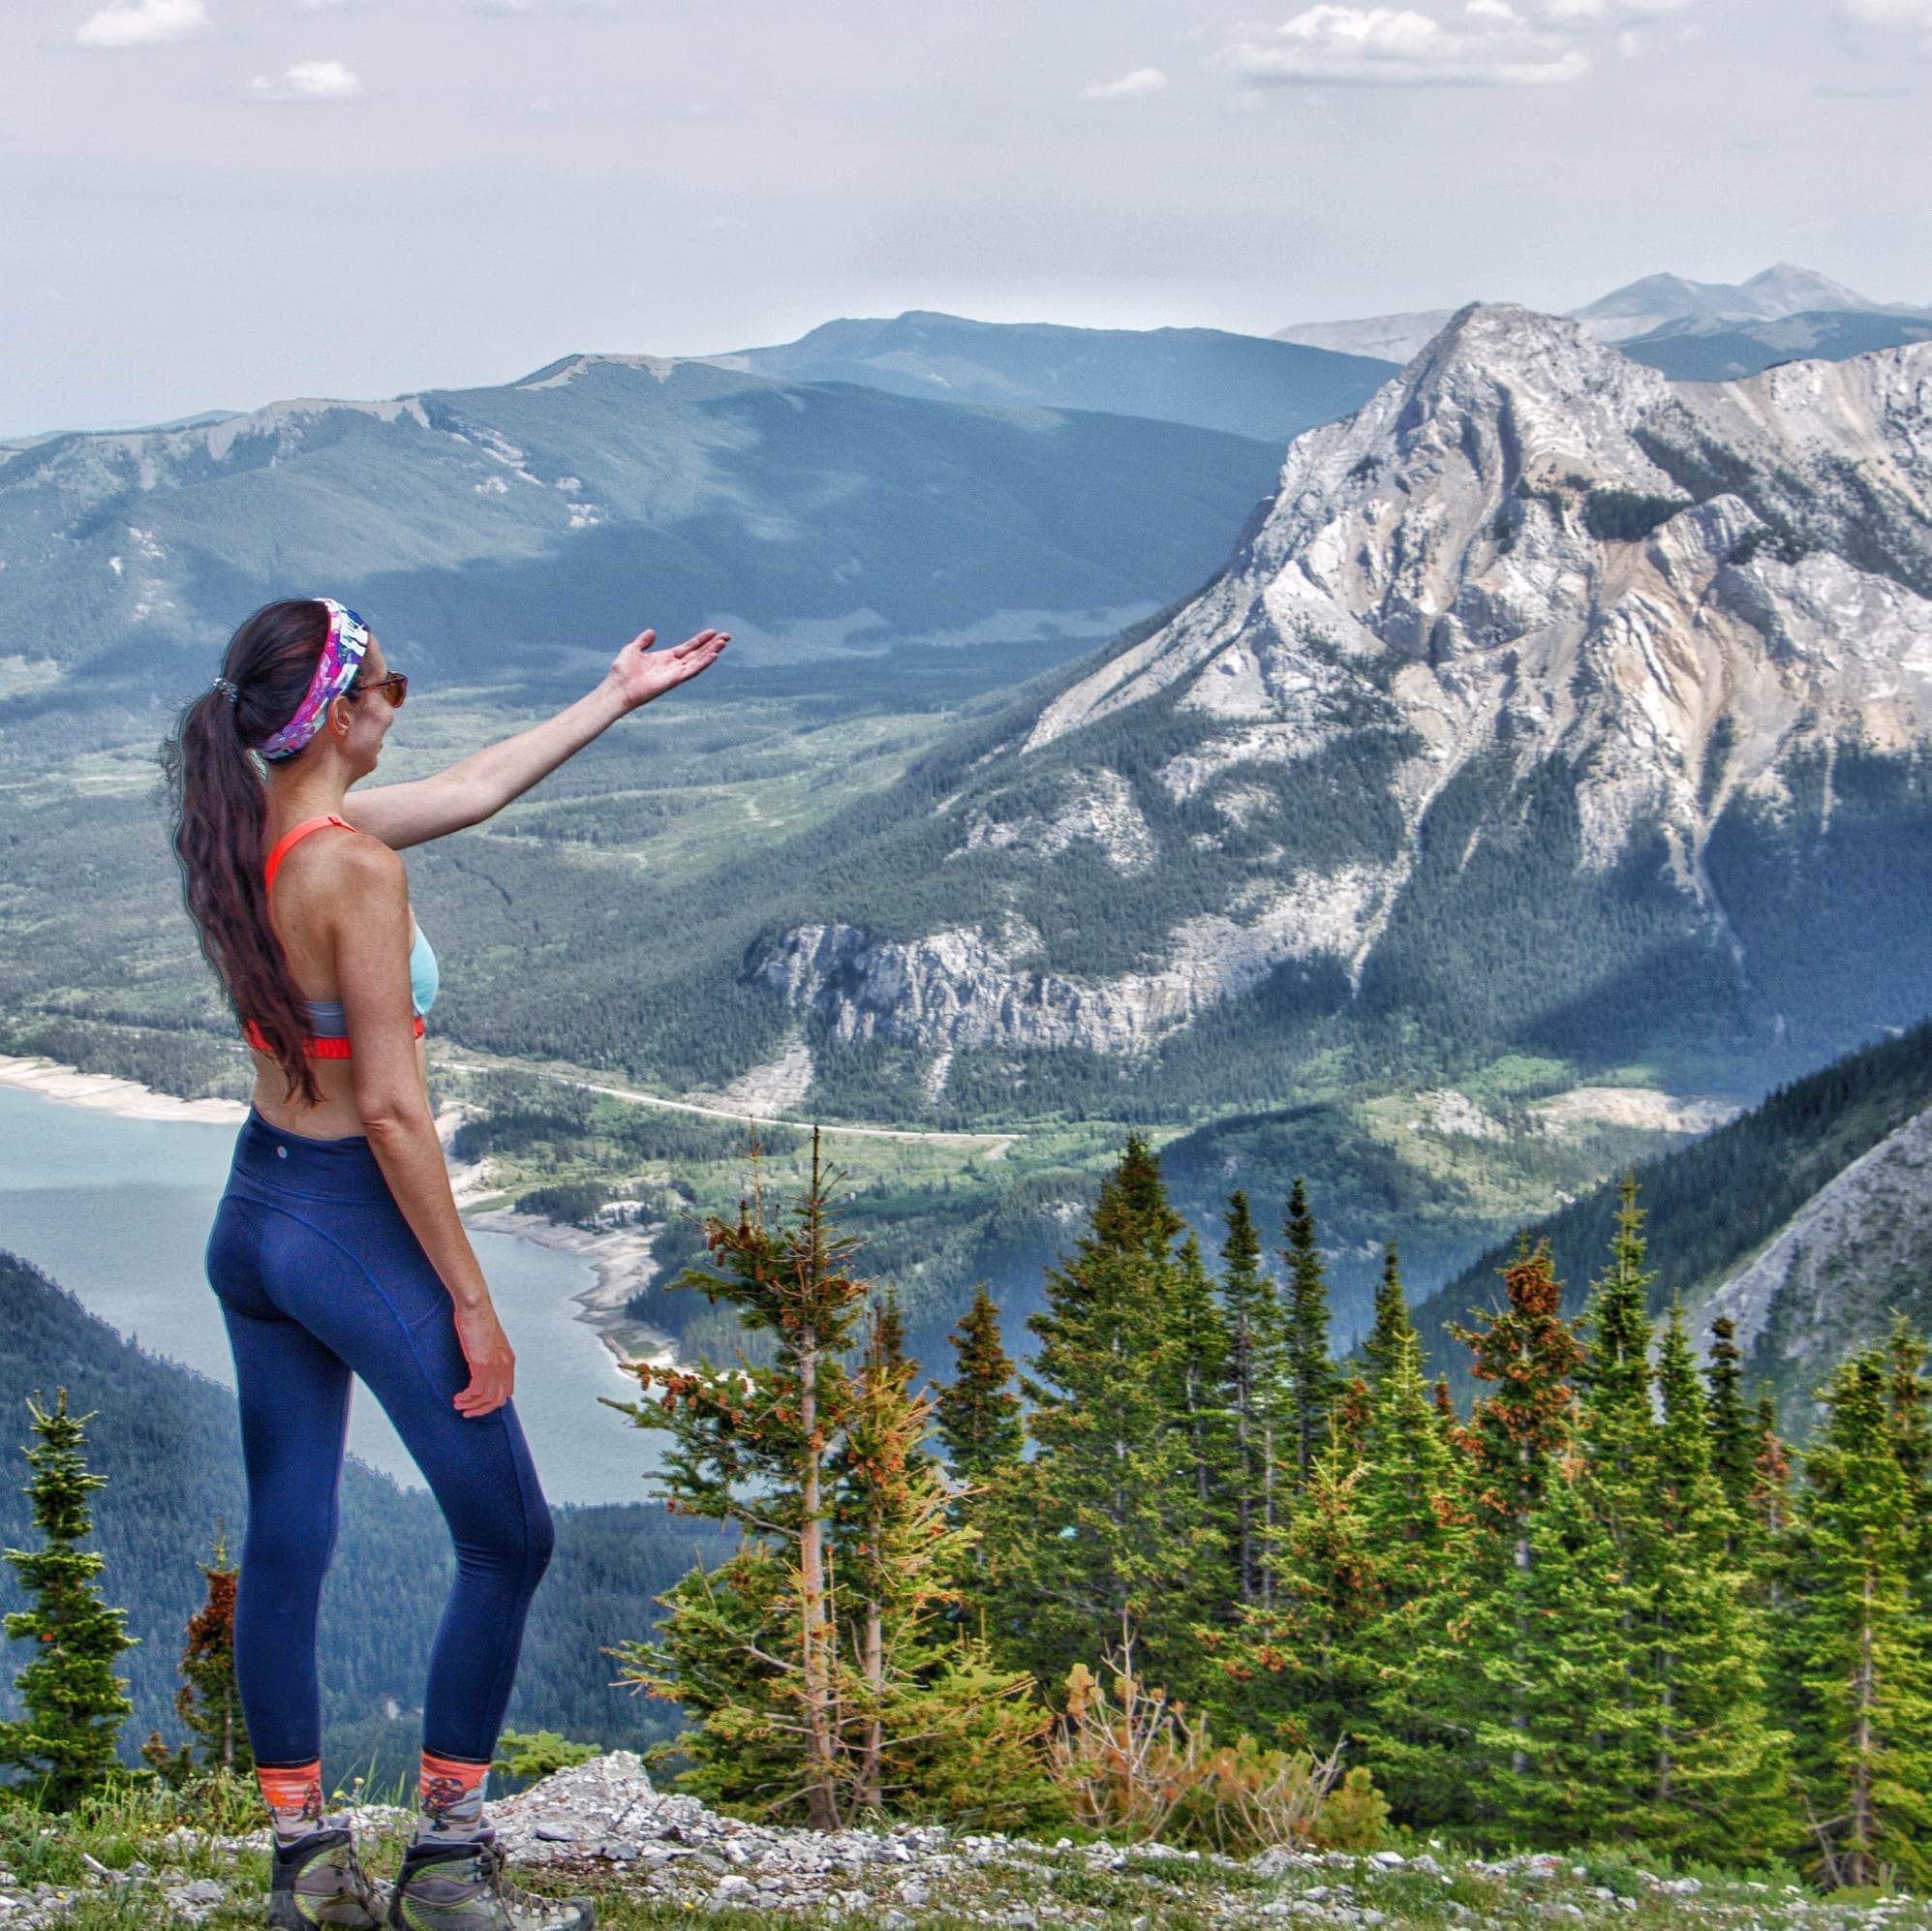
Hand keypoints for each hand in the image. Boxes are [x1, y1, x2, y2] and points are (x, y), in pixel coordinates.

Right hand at [451, 1300, 514, 1418]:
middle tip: (467, 1412)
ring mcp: (495, 1364)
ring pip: (488, 1397)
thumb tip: (478, 1365)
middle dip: (482, 1409)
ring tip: (458, 1405)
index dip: (492, 1401)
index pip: (506, 1390)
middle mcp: (505, 1363)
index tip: (477, 1404)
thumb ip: (487, 1354)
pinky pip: (477, 1390)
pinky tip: (458, 1397)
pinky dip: (467, 1398)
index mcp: (508, 1359)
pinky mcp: (483, 1362)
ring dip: (472, 1405)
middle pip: (499, 1398)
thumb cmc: (477, 1318)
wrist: (475, 1305)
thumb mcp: (487, 1341)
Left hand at [605, 626, 729, 711]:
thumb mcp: (632, 649)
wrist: (618, 687)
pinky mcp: (674, 680)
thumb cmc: (622, 671)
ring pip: (698, 661)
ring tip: (724, 642)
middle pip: (697, 654)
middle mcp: (673, 666)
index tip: (712, 632)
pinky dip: (704, 663)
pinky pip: (692, 670)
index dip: (700, 640)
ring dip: (712, 652)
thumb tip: (652, 631)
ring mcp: (675, 673)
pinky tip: (714, 655)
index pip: (688, 648)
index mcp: (665, 658)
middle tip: (727, 636)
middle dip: (711, 645)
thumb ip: (643, 641)